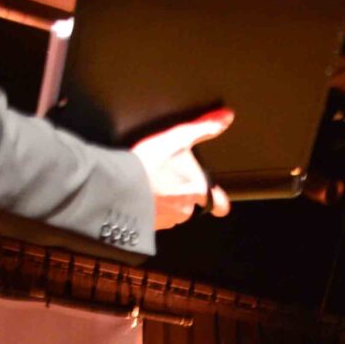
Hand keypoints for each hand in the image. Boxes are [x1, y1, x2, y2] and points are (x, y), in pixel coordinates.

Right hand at [131, 109, 234, 228]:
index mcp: (197, 190)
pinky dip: (150, 209)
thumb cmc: (150, 164)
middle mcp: (185, 210)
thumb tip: (226, 117)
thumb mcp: (179, 137)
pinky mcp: (148, 226)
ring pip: (173, 213)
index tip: (218, 198)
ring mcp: (166, 220)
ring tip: (152, 186)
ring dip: (166, 203)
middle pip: (193, 207)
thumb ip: (204, 127)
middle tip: (170, 180)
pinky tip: (141, 195)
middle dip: (184, 196)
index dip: (219, 200)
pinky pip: (154, 220)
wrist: (118, 185)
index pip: (220, 204)